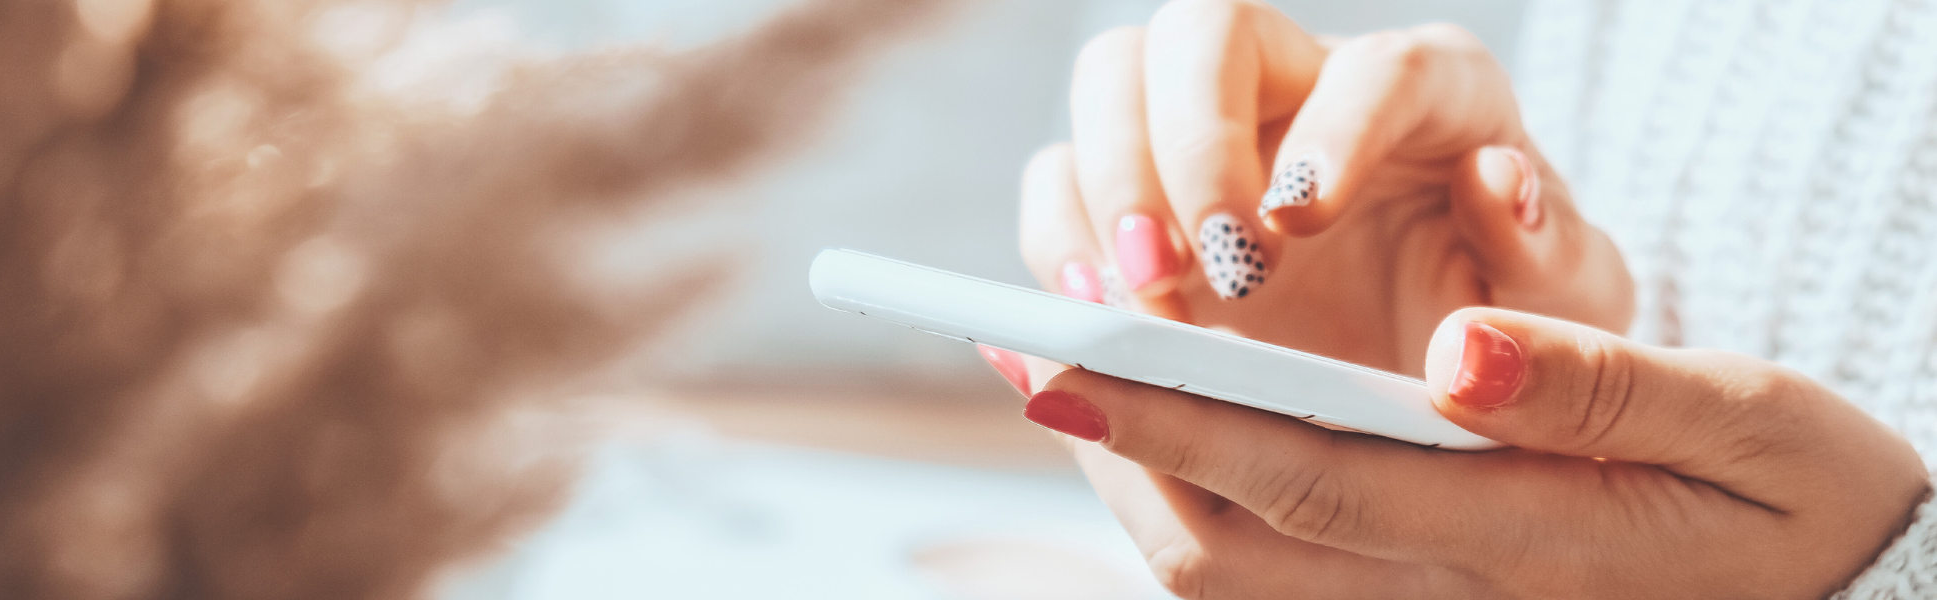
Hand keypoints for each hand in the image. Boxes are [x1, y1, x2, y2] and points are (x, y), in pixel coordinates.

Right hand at [1012, 0, 1630, 376]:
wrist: (1436, 374)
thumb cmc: (1511, 322)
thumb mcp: (1565, 307)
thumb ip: (1552, 251)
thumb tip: (1497, 181)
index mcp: (1432, 93)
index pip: (1378, 67)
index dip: (1335, 130)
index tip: (1303, 222)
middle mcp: (1305, 86)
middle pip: (1207, 30)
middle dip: (1192, 141)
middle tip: (1212, 264)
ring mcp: (1206, 135)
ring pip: (1114, 78)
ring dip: (1111, 185)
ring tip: (1146, 298)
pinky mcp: (1136, 202)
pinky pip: (1060, 180)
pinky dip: (1062, 242)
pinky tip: (1098, 315)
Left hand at [1024, 308, 1929, 598]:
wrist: (1841, 599)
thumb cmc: (1801, 502)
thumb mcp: (1747, 423)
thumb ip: (1599, 388)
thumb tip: (1452, 346)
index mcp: (1522, 543)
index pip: (1310, 478)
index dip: (1180, 418)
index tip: (1072, 353)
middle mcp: (1447, 597)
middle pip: (1232, 538)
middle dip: (1115, 444)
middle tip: (1019, 345)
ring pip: (1229, 565)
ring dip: (1130, 469)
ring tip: (1052, 370)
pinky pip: (1264, 568)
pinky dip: (1185, 492)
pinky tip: (1148, 425)